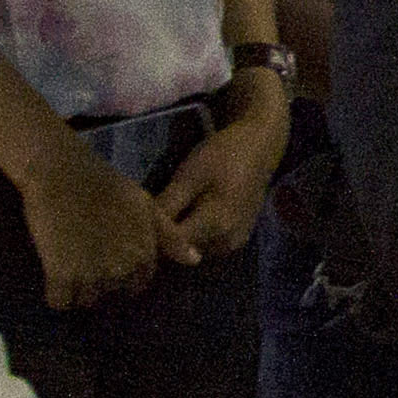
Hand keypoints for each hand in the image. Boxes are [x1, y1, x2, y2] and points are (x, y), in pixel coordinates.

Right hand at [21, 149, 195, 308]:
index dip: (123, 277)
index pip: (137, 285)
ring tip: (70, 267)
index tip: (108, 262)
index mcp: (144, 255)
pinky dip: (56, 295)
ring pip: (86, 301)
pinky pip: (59, 302)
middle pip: (111, 295)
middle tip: (86, 262)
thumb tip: (195, 260)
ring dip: (78, 291)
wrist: (63, 175)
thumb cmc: (106, 187)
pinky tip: (55, 278)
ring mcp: (92, 274)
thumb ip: (170, 237)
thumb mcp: (147, 208)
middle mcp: (122, 269)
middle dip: (102, 284)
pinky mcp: (61, 274)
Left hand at [158, 86, 288, 259]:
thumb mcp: (190, 175)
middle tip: (147, 214)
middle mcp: (228, 242)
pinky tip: (183, 214)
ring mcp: (233, 244)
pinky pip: (203, 244)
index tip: (136, 220)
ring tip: (165, 213)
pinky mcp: (235, 240)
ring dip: (175, 237)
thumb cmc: (224, 155)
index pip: (172, 244)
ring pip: (191, 249)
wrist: (260, 147)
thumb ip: (168, 207)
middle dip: (162, 237)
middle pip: (181, 250)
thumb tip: (143, 231)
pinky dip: (189, 234)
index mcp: (218, 226)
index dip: (151, 235)